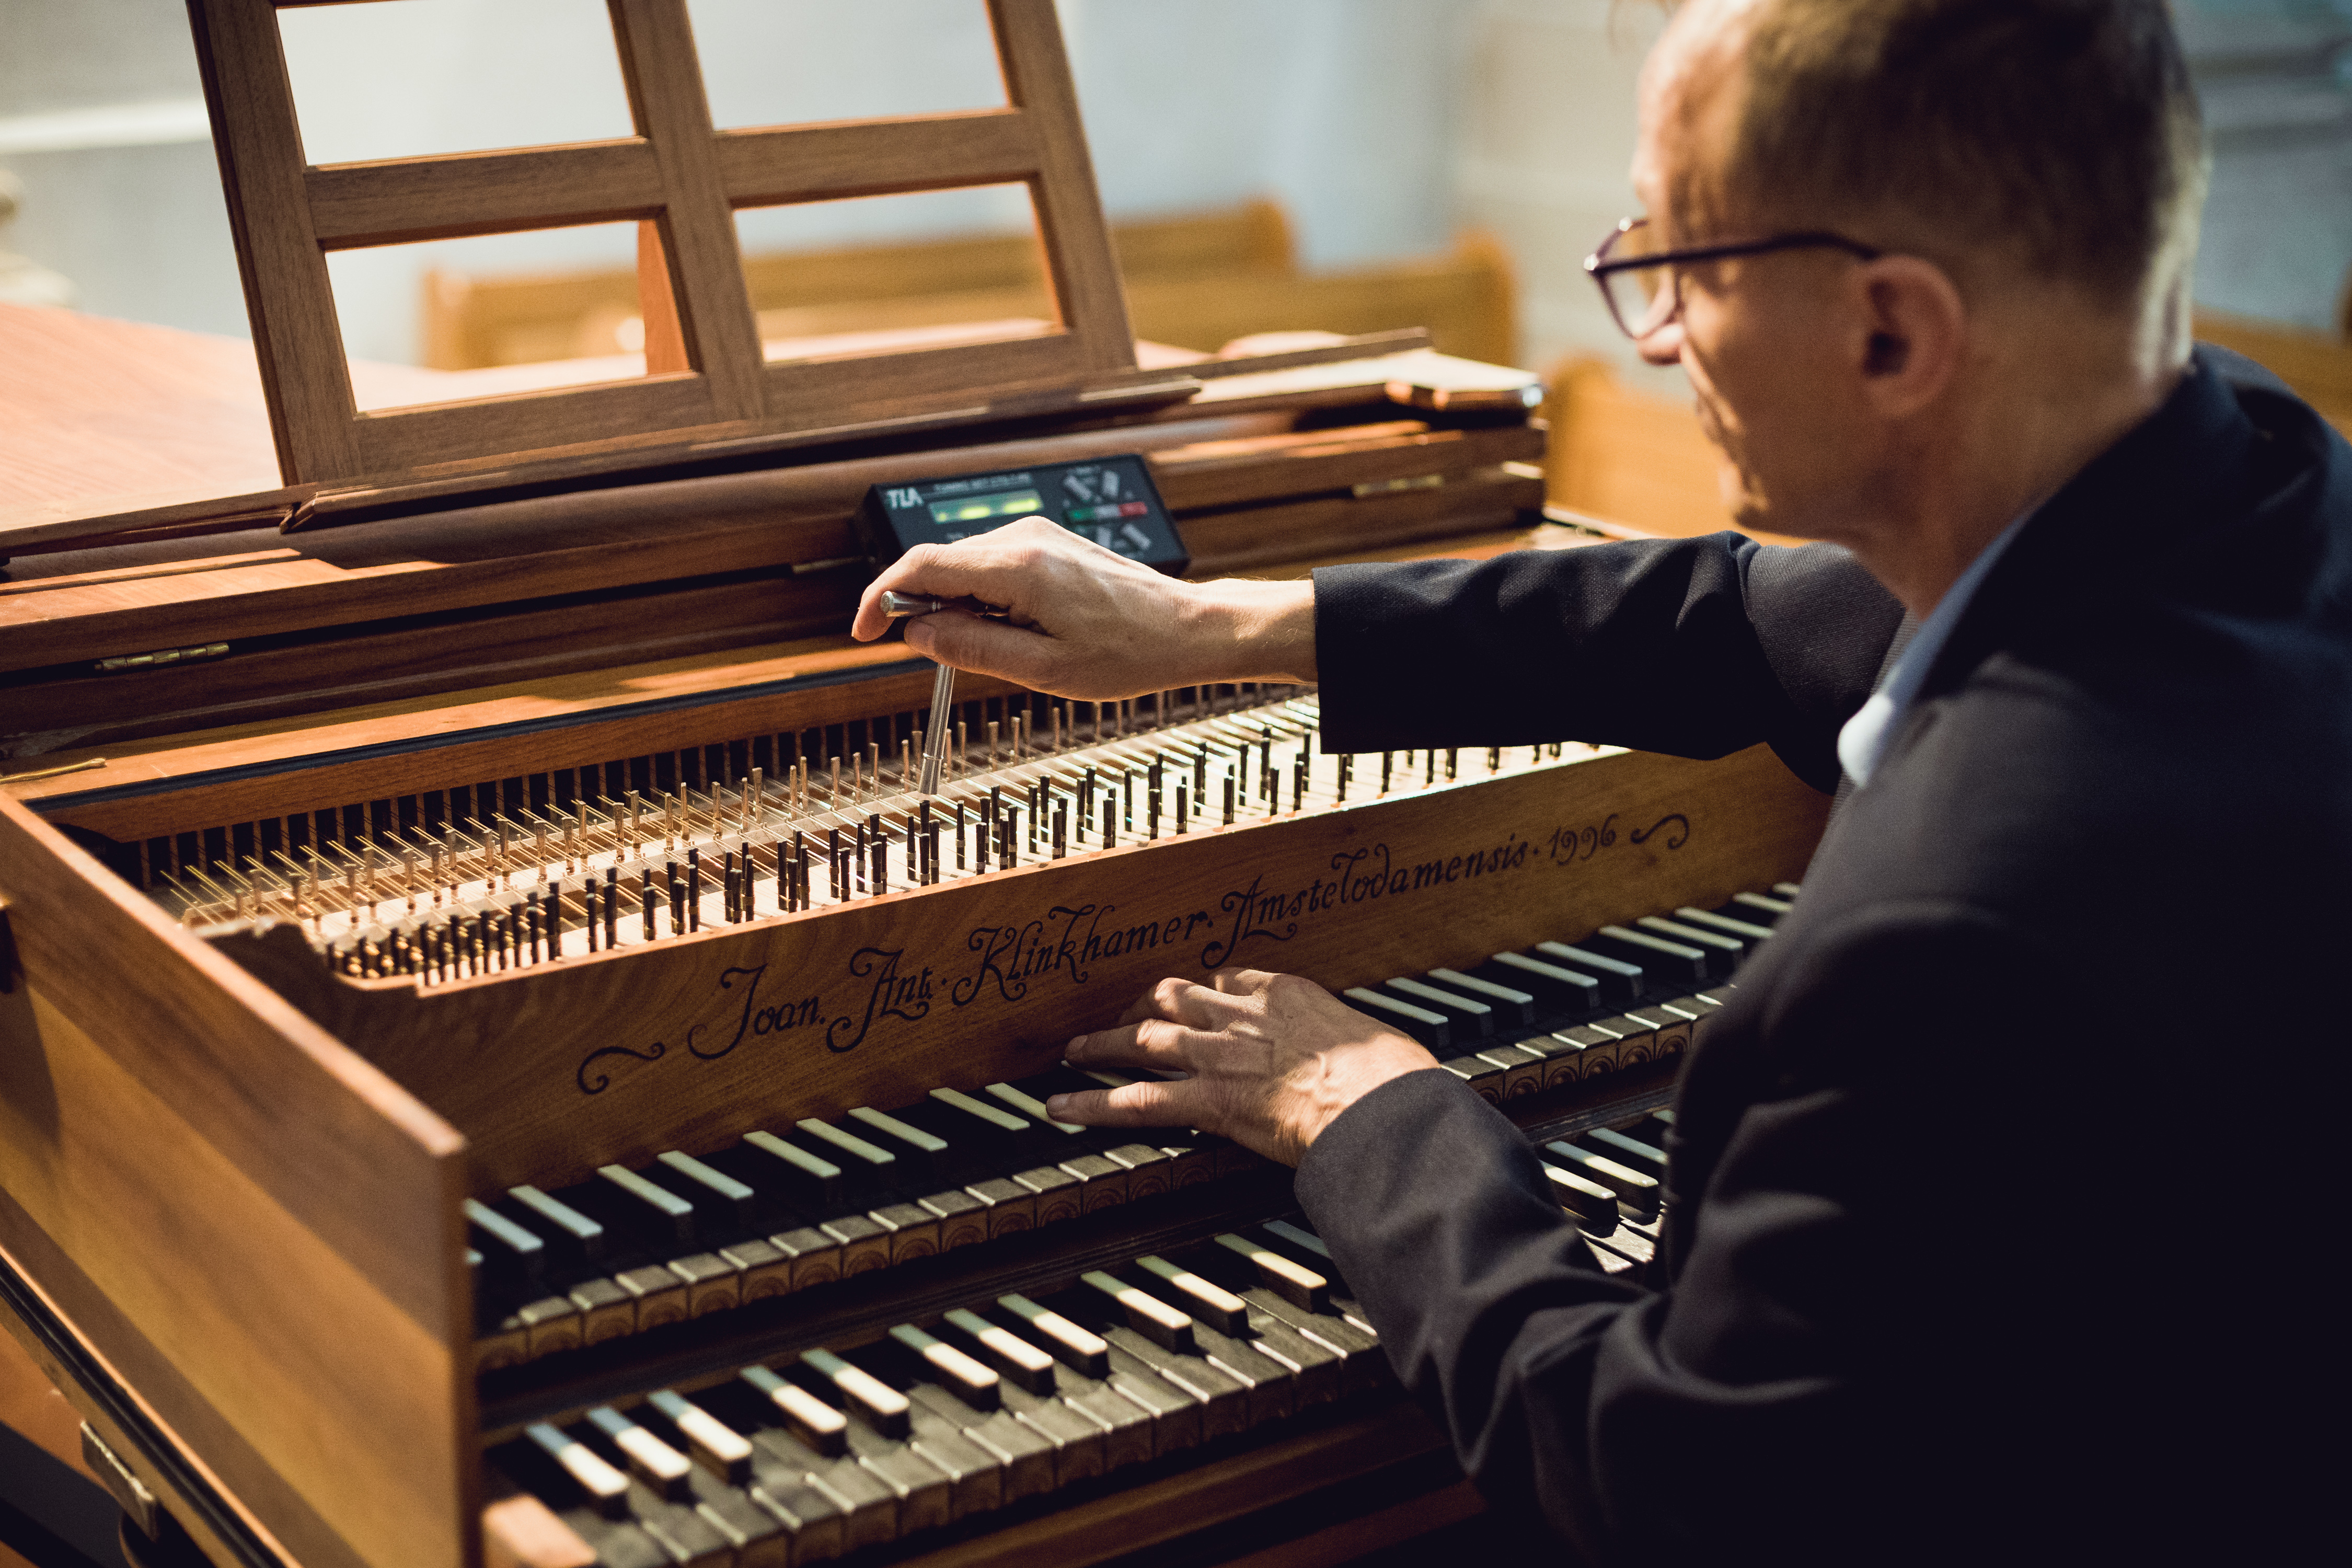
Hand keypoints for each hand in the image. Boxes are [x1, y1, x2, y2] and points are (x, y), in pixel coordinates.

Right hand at [849, 515, 1315, 699]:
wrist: (1189, 628)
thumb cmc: (1129, 653)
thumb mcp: (1043, 669)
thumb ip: (972, 647)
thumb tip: (916, 632)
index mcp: (1017, 566)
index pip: (920, 566)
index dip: (879, 599)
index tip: (861, 633)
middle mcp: (1024, 537)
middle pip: (938, 563)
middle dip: (921, 609)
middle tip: (942, 657)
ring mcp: (1038, 535)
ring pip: (965, 566)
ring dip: (958, 607)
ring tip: (1009, 650)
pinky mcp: (1049, 544)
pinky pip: (993, 566)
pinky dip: (984, 598)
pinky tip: (1021, 632)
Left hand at [1046, 969, 1441, 1165]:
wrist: (1382, 1104)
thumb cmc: (1393, 1079)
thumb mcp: (1373, 1040)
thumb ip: (1347, 1044)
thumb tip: (1366, 1059)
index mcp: (1287, 995)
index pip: (1229, 979)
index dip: (1201, 989)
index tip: (1187, 994)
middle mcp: (1245, 1016)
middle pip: (1176, 999)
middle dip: (1140, 1005)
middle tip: (1117, 1015)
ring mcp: (1222, 1057)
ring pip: (1146, 1041)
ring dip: (1105, 1045)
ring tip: (1074, 1051)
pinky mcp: (1210, 1101)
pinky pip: (1139, 1101)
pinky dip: (1095, 1103)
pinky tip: (1064, 1106)